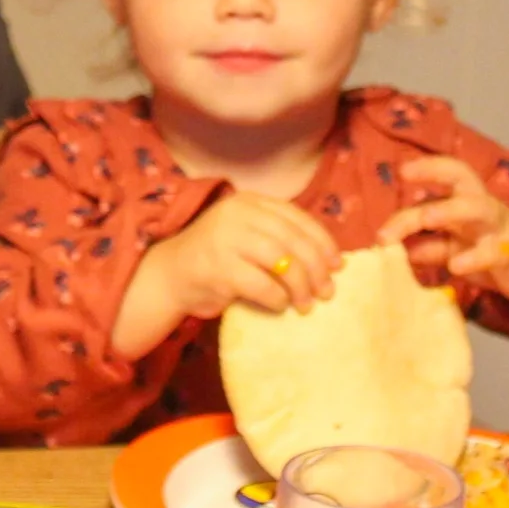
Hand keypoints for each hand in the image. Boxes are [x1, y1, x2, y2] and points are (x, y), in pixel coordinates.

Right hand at [151, 192, 343, 324]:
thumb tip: (332, 260)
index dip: (323, 242)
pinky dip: (278, 298)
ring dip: (301, 287)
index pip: (297, 217)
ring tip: (307, 304)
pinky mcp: (218, 267)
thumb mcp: (248, 236)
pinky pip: (263, 285)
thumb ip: (279, 237)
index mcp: (248, 202)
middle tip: (327, 291)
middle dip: (317, 269)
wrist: (170, 276)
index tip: (338, 265)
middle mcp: (237, 214)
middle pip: (293, 240)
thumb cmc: (218, 259)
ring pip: (282, 262)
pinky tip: (281, 306)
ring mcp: (225, 239)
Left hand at [380, 155, 508, 308]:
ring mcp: (497, 229)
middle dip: (434, 172)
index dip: (428, 167)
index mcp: (466, 201)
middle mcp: (481, 208)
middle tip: (404, 178)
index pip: (449, 173)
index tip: (402, 170)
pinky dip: (472, 259)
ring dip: (450, 209)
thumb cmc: (490, 250)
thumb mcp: (456, 247)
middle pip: (462, 178)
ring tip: (426, 216)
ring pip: (478, 209)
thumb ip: (428, 246)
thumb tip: (392, 248)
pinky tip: (455, 266)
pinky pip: (492, 253)